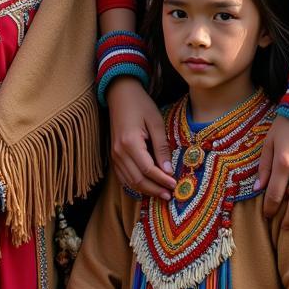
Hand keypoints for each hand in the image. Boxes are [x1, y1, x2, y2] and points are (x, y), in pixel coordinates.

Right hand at [106, 77, 175, 197]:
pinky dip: (134, 185)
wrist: (120, 93)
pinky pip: (122, 176)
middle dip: (155, 189)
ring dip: (146, 190)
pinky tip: (146, 188)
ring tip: (161, 194)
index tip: (175, 185)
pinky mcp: (113, 154)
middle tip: (170, 195)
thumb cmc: (140, 104)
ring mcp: (114, 154)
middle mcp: (119, 151)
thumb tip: (169, 170)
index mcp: (130, 142)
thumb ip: (161, 147)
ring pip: (129, 181)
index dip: (162, 180)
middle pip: (137, 179)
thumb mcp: (156, 122)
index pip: (148, 169)